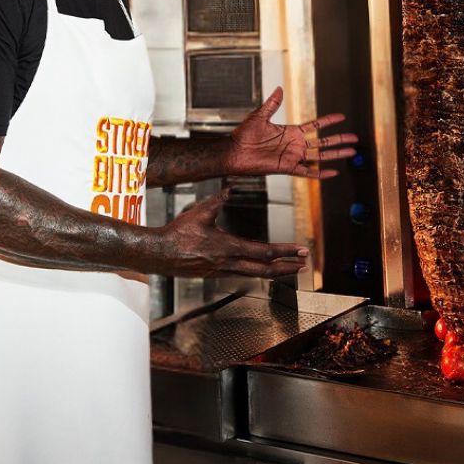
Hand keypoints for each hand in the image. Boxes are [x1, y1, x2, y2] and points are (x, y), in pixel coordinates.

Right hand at [158, 188, 308, 277]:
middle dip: (287, 268)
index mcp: (228, 247)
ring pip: (255, 275)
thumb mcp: (200, 212)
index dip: (286, 251)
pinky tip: (260, 269)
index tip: (301, 250)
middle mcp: (229, 263)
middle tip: (303, 265)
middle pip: (265, 270)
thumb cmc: (178, 233)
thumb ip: (217, 200)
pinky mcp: (215, 274)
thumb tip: (230, 188)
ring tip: (288, 269)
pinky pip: (242, 275)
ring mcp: (222, 271)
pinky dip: (257, 272)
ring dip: (275, 272)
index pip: (264, 252)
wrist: (159, 254)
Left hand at [226, 87, 357, 179]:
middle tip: (354, 138)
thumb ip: (272, 104)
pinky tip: (333, 173)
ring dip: (335, 154)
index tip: (341, 117)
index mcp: (291, 132)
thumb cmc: (243, 135)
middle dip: (339, 139)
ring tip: (351, 152)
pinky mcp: (287, 167)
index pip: (315, 126)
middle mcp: (295, 145)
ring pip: (320, 156)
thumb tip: (279, 88)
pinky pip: (307, 171)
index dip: (328, 121)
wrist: (234, 152)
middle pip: (322, 141)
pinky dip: (320, 173)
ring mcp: (292, 156)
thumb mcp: (260, 116)